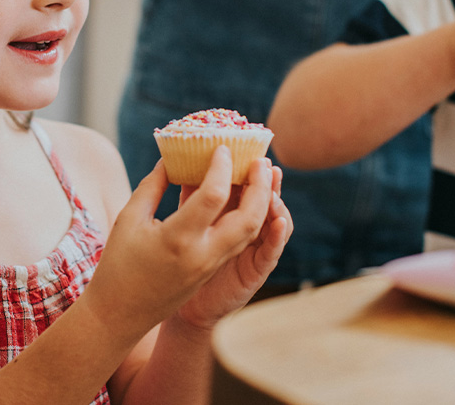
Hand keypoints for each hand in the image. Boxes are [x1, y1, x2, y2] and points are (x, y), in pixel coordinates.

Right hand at [83, 147, 272, 338]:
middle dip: (260, 186)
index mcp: (178, 239)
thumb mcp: (128, 219)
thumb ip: (152, 186)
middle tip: (260, 159)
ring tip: (260, 175)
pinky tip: (243, 197)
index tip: (222, 147)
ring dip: (260, 202)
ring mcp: (210, 267)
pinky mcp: (211, 272)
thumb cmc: (118, 264)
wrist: (120, 314)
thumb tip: (170, 159)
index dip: (221, 167)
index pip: (213, 195)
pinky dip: (247, 217)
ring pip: (249, 232)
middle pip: (248, 218)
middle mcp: (202, 254)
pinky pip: (238, 241)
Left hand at [174, 160, 291, 329]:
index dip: (248, 171)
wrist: (176, 304)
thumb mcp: (184, 222)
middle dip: (267, 181)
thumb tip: (180, 162)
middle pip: (263, 202)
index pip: (245, 188)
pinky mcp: (254, 273)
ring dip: (276, 203)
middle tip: (265, 162)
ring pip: (274, 224)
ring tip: (273, 185)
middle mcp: (245, 232)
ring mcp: (253, 252)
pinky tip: (279, 221)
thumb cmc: (177, 261)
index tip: (246, 150)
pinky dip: (278, 237)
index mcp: (228, 217)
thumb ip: (189, 196)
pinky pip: (270, 254)